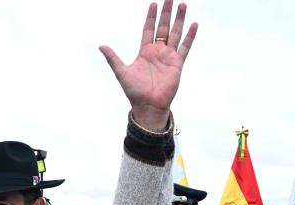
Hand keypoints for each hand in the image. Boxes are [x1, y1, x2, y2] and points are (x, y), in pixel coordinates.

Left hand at [100, 0, 197, 128]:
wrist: (148, 105)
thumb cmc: (134, 91)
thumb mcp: (121, 72)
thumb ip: (113, 58)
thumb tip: (101, 46)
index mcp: (144, 52)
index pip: (148, 29)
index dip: (151, 17)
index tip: (153, 4)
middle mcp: (157, 52)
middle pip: (163, 27)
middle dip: (166, 13)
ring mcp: (168, 56)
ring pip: (175, 33)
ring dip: (179, 19)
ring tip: (182, 5)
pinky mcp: (177, 64)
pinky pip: (184, 47)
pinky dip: (189, 36)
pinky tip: (193, 24)